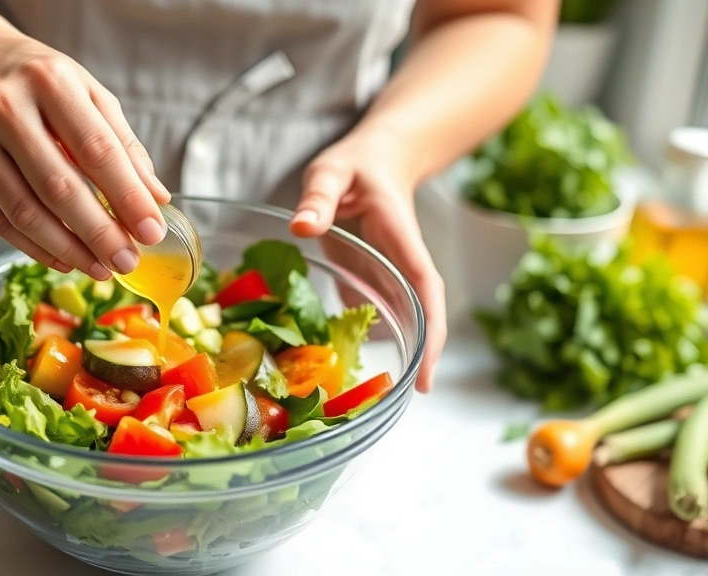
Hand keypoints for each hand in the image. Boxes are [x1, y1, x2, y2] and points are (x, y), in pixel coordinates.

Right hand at [0, 16, 170, 279]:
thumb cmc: (34, 83)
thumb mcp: (86, 92)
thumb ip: (123, 143)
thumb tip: (156, 198)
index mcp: (49, 82)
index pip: (97, 149)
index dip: (128, 196)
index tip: (152, 231)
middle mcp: (6, 108)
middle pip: (59, 187)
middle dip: (99, 232)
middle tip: (128, 261)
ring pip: (26, 211)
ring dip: (68, 249)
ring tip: (101, 268)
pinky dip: (35, 247)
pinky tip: (64, 259)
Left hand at [289, 132, 446, 392]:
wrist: (376, 158)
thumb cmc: (356, 165)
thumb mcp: (332, 172)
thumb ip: (319, 197)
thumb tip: (302, 227)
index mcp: (401, 239)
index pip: (426, 288)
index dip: (432, 329)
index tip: (429, 368)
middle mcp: (402, 261)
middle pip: (423, 311)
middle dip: (424, 350)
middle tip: (413, 394)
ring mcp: (389, 270)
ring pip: (401, 314)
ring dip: (398, 347)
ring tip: (381, 390)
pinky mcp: (372, 274)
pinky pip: (372, 308)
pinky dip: (364, 333)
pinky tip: (345, 360)